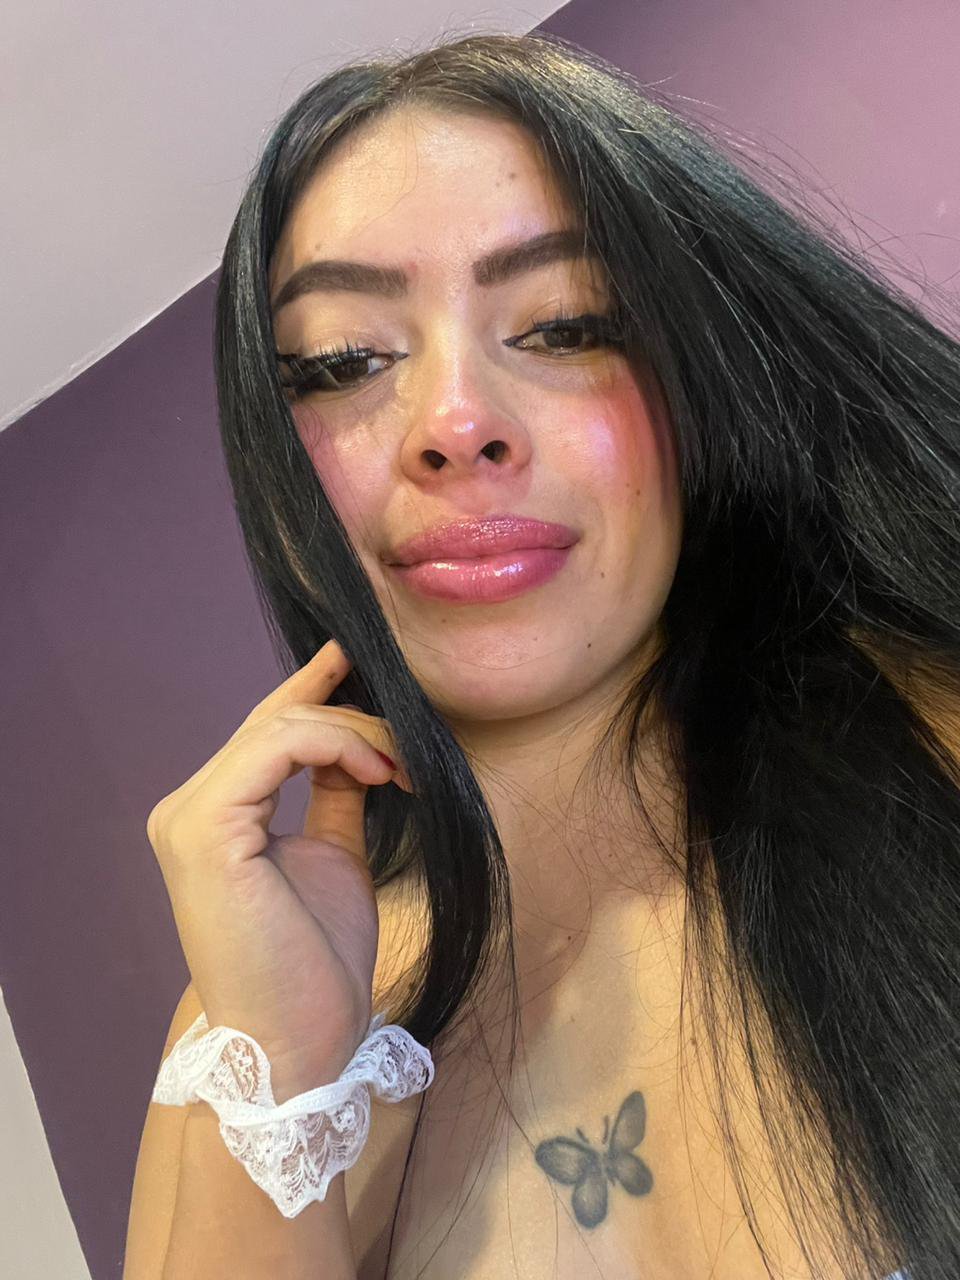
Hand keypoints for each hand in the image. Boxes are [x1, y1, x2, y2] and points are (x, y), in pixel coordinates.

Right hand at [147, 639, 411, 1098]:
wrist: (297, 1042)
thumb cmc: (314, 962)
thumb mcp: (334, 856)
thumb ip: (335, 796)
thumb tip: (360, 746)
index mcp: (215, 814)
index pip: (266, 730)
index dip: (312, 684)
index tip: (358, 653)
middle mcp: (189, 807)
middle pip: (279, 721)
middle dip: (357, 719)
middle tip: (413, 748)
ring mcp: (190, 816)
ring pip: (283, 726)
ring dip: (358, 736)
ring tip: (403, 770)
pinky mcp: (206, 830)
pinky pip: (279, 748)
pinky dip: (338, 746)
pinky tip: (378, 772)